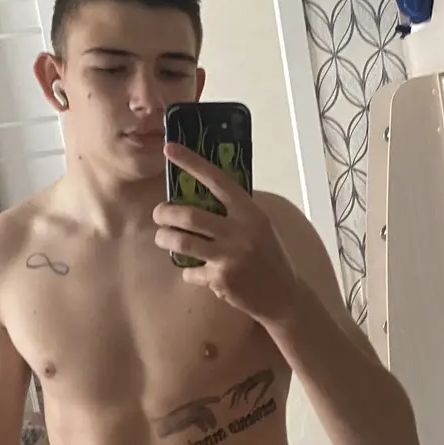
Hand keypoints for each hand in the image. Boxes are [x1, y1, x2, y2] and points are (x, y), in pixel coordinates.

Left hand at [153, 143, 300, 324]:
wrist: (284, 296)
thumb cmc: (271, 257)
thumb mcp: (262, 228)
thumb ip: (237, 213)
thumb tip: (203, 194)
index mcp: (251, 213)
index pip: (218, 181)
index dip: (192, 163)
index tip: (169, 148)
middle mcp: (240, 232)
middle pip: (189, 215)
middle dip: (165, 213)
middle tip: (159, 214)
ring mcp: (230, 257)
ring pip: (181, 242)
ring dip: (165, 238)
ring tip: (164, 238)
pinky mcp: (221, 280)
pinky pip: (190, 271)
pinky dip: (189, 271)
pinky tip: (197, 273)